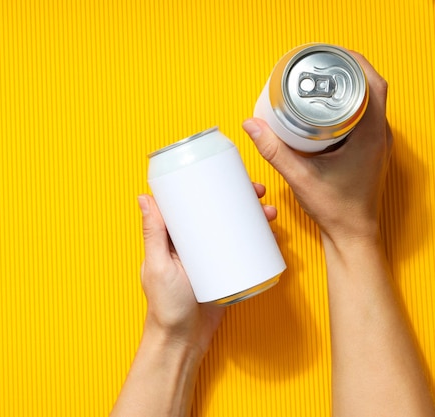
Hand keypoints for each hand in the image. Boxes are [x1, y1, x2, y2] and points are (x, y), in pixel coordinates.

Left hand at [137, 183, 276, 355]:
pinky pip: (242, 250)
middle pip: (217, 212)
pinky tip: (271, 234)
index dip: (207, 184)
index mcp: (173, 238)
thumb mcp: (158, 265)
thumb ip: (153, 234)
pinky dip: (257, 239)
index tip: (225, 174)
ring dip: (253, 216)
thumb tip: (143, 196)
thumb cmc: (165, 306)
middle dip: (240, 198)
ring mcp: (210, 257)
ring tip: (269, 213)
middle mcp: (192, 244)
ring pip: (233, 228)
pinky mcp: (225, 271)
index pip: (190, 203)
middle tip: (258, 191)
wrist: (184, 341)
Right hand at [243, 52, 391, 244]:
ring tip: (322, 82)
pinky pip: (365, 117)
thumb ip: (273, 150)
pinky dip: (349, 107)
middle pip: (371, 88)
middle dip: (347, 71)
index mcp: (371, 135)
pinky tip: (327, 110)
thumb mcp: (300, 176)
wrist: (352, 234)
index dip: (353, 64)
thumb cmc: (336, 209)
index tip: (330, 56)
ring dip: (349, 89)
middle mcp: (380, 135)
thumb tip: (252, 125)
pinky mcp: (370, 150)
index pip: (372, 85)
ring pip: (369, 102)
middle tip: (320, 66)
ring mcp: (377, 143)